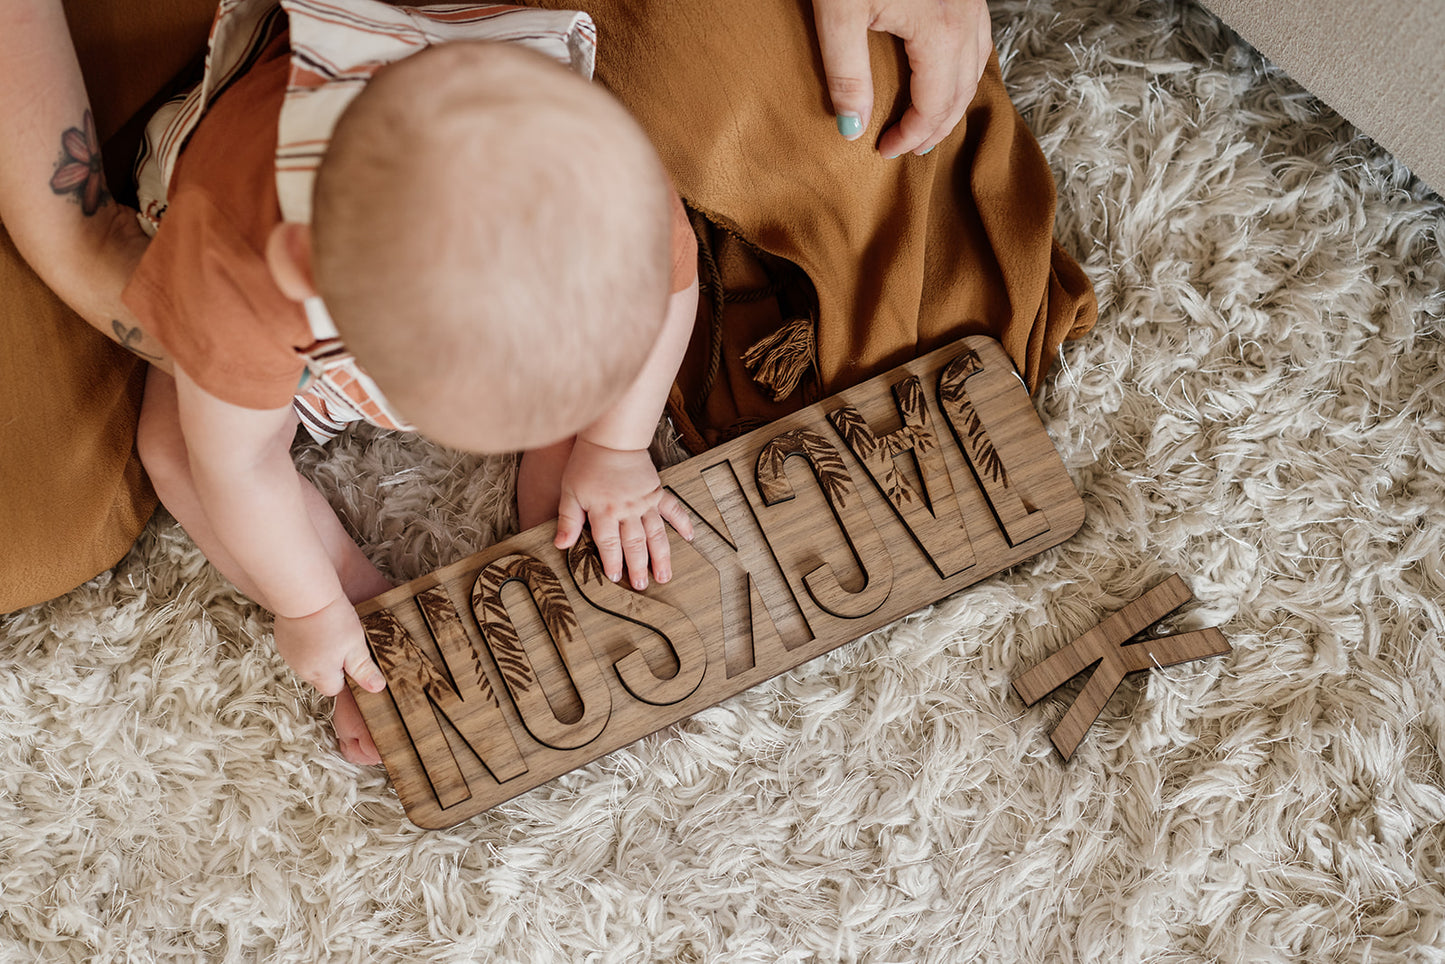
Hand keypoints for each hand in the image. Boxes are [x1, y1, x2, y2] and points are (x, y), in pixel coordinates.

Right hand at [273, 594, 386, 696]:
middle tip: (341, 642)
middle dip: (332, 665)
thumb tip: (376, 688)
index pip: (334, 689)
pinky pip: (297, 648)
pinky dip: (306, 642)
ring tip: (328, 631)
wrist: (304, 595)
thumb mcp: (355, 645)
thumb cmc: (331, 620)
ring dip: (318, 653)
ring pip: (308, 662)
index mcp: (321, 674)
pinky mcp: (282, 639)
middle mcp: (301, 669)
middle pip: (320, 676)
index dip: (345, 677)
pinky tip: (315, 626)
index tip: (351, 659)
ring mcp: (289, 654)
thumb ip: (364, 669)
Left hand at [553, 438, 693, 589]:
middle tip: (643, 586)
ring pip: (656, 534)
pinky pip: (673, 509)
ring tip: (665, 575)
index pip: (609, 544)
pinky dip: (683, 522)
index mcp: (604, 511)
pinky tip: (689, 537)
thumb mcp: (569, 492)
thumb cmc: (586, 465)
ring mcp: (645, 501)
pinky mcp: (657, 491)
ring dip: (661, 556)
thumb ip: (568, 520)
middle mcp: (627, 509)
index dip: (612, 562)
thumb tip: (560, 545)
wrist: (611, 439)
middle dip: (638, 567)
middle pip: (634, 544)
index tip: (616, 578)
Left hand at [811, 0, 992, 157]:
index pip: (933, 107)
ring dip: (953, 101)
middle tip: (910, 149)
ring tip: (927, 123)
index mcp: (941, 33)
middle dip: (935, 128)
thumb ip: (847, 73)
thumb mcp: (839, 13)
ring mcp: (973, 1)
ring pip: (975, 68)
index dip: (910, 136)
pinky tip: (944, 75)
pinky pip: (977, 41)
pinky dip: (963, 69)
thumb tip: (852, 128)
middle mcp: (967, 19)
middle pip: (961, 93)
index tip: (884, 151)